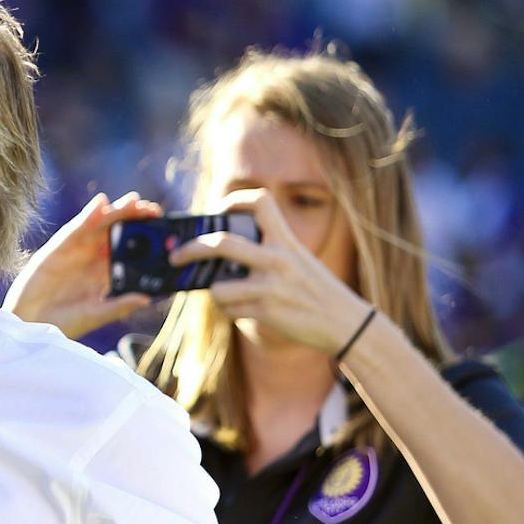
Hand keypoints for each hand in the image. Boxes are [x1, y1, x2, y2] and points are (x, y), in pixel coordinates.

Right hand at [5, 192, 159, 338]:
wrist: (31, 324)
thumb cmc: (63, 323)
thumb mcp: (97, 314)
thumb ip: (120, 304)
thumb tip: (148, 299)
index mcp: (104, 274)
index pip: (128, 250)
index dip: (143, 239)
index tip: (162, 231)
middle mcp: (92, 258)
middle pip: (116, 232)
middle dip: (133, 219)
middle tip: (153, 209)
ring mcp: (76, 251)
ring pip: (100, 226)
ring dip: (116, 211)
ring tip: (134, 200)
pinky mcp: (59, 248)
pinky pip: (76, 228)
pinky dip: (88, 215)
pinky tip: (101, 204)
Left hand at [168, 188, 372, 354]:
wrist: (347, 323)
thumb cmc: (318, 291)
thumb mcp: (299, 260)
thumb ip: (268, 251)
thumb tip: (219, 255)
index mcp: (286, 240)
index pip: (260, 202)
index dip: (234, 200)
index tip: (219, 209)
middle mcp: (277, 259)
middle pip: (221, 243)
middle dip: (190, 249)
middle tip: (176, 256)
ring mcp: (271, 286)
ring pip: (217, 287)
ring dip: (214, 293)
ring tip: (224, 294)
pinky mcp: (267, 312)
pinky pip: (230, 311)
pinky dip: (229, 311)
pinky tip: (242, 311)